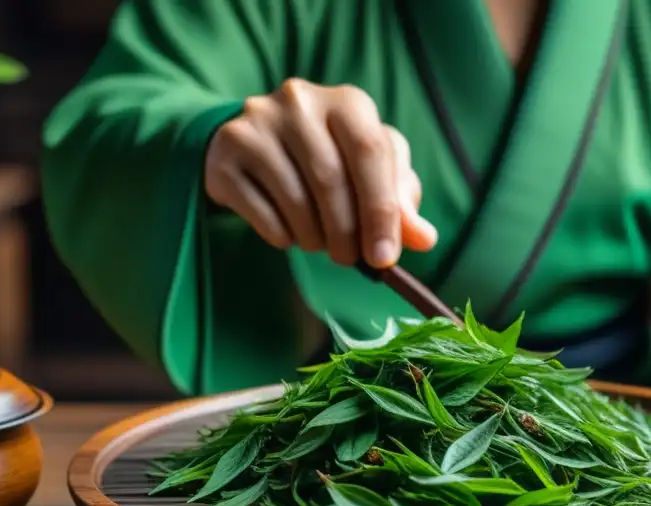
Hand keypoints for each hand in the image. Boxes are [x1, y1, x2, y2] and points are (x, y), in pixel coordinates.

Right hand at [204, 78, 437, 267]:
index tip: (384, 259)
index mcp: (347, 102)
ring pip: (295, 198)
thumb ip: (400, 202)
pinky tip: (290, 235)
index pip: (372, 153)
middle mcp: (300, 101)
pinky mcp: (225, 153)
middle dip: (346, 233)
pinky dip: (282, 236)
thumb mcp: (372, 172)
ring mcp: (257, 123)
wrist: (258, 143)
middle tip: (349, 260)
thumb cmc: (332, 159)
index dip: (381, 211)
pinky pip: (260, 210)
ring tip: (321, 244)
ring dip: (314, 237)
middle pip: (331, 179)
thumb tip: (425, 240)